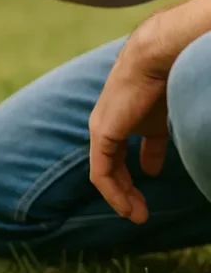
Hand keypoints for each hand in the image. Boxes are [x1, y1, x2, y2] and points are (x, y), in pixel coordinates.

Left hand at [88, 20, 169, 224]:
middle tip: (141, 213)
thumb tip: (159, 161)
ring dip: (121, 196)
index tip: (151, 182)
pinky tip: (125, 206)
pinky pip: (101, 171)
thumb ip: (161, 136)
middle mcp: (109, 124)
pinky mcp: (102, 134)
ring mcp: (102, 129)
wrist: (156, 57)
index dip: (137, 169)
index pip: (124, 150)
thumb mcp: (167, 113)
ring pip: (106, 172)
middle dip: (127, 190)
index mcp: (126, 118)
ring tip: (136, 215)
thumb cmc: (171, 76)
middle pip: (114, 164)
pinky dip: (113, 191)